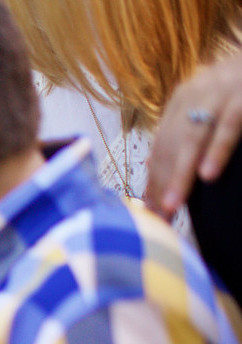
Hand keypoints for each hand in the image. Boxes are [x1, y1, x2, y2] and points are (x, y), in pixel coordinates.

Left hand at [147, 52, 241, 216]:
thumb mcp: (212, 106)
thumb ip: (186, 132)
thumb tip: (152, 168)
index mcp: (184, 98)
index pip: (162, 145)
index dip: (154, 179)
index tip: (150, 211)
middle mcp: (198, 92)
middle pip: (171, 144)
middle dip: (162, 182)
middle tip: (158, 216)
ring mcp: (222, 92)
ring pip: (193, 137)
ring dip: (180, 174)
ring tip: (172, 205)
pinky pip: (229, 125)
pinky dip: (217, 151)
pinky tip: (207, 176)